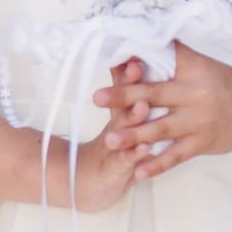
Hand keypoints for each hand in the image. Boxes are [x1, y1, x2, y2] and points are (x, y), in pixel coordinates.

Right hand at [67, 58, 154, 211]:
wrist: (87, 181)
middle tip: (136, 69)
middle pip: (122, 103)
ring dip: (133, 119)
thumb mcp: (119, 117)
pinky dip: (135, 155)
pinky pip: (126, 162)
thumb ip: (126, 90)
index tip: (135, 50)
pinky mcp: (115, 170)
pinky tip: (144, 149)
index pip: (125, 87)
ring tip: (142, 107)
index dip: (129, 70)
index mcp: (122, 112)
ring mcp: (115, 148)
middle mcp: (117, 126)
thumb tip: (134, 58)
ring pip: (125, 131)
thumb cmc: (112, 146)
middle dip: (129, 86)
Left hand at [91, 43, 231, 179]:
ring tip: (111, 141)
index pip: (158, 68)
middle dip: (124, 99)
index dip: (132, 72)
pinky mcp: (202, 145)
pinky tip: (138, 172)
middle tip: (97, 99)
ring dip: (135, 137)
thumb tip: (141, 35)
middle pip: (154, 97)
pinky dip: (157, 165)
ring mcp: (199, 123)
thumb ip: (172, 53)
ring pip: (162, 130)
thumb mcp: (200, 63)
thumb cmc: (225, 81)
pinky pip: (176, 157)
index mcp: (191, 73)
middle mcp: (195, 96)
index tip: (109, 69)